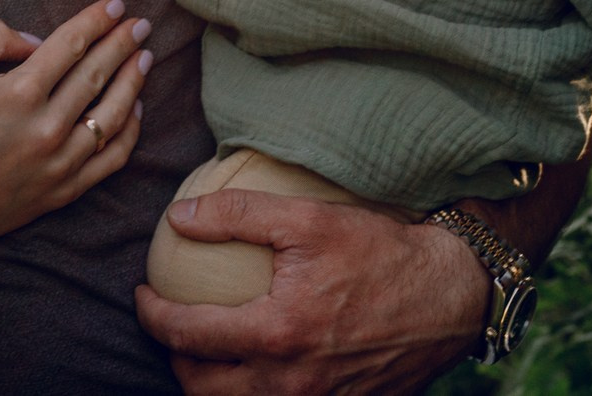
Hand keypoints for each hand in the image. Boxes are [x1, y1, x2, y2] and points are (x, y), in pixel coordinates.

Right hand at [0, 0, 152, 252]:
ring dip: (133, 82)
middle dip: (123, 44)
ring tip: (144, 58)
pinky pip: (113, 157)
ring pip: (112, 114)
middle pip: (97, 74)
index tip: (114, 5)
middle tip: (141, 24)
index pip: (70, 45)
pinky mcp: (66, 189)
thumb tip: (36, 43)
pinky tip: (135, 110)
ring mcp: (61, 161)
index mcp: (17, 92)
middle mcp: (46, 126)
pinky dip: (130, 131)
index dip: (95, 21)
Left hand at [133, 194, 486, 394]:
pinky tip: (250, 365)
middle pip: (201, 388)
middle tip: (169, 326)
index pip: (188, 335)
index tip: (141, 294)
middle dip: (174, 359)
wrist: (450, 294)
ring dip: (209, 382)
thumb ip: (236, 214)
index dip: (151, 315)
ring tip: (203, 348)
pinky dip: (251, 392)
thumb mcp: (307, 218)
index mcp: (278, 333)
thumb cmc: (380, 251)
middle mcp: (292, 381)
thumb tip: (178, 217)